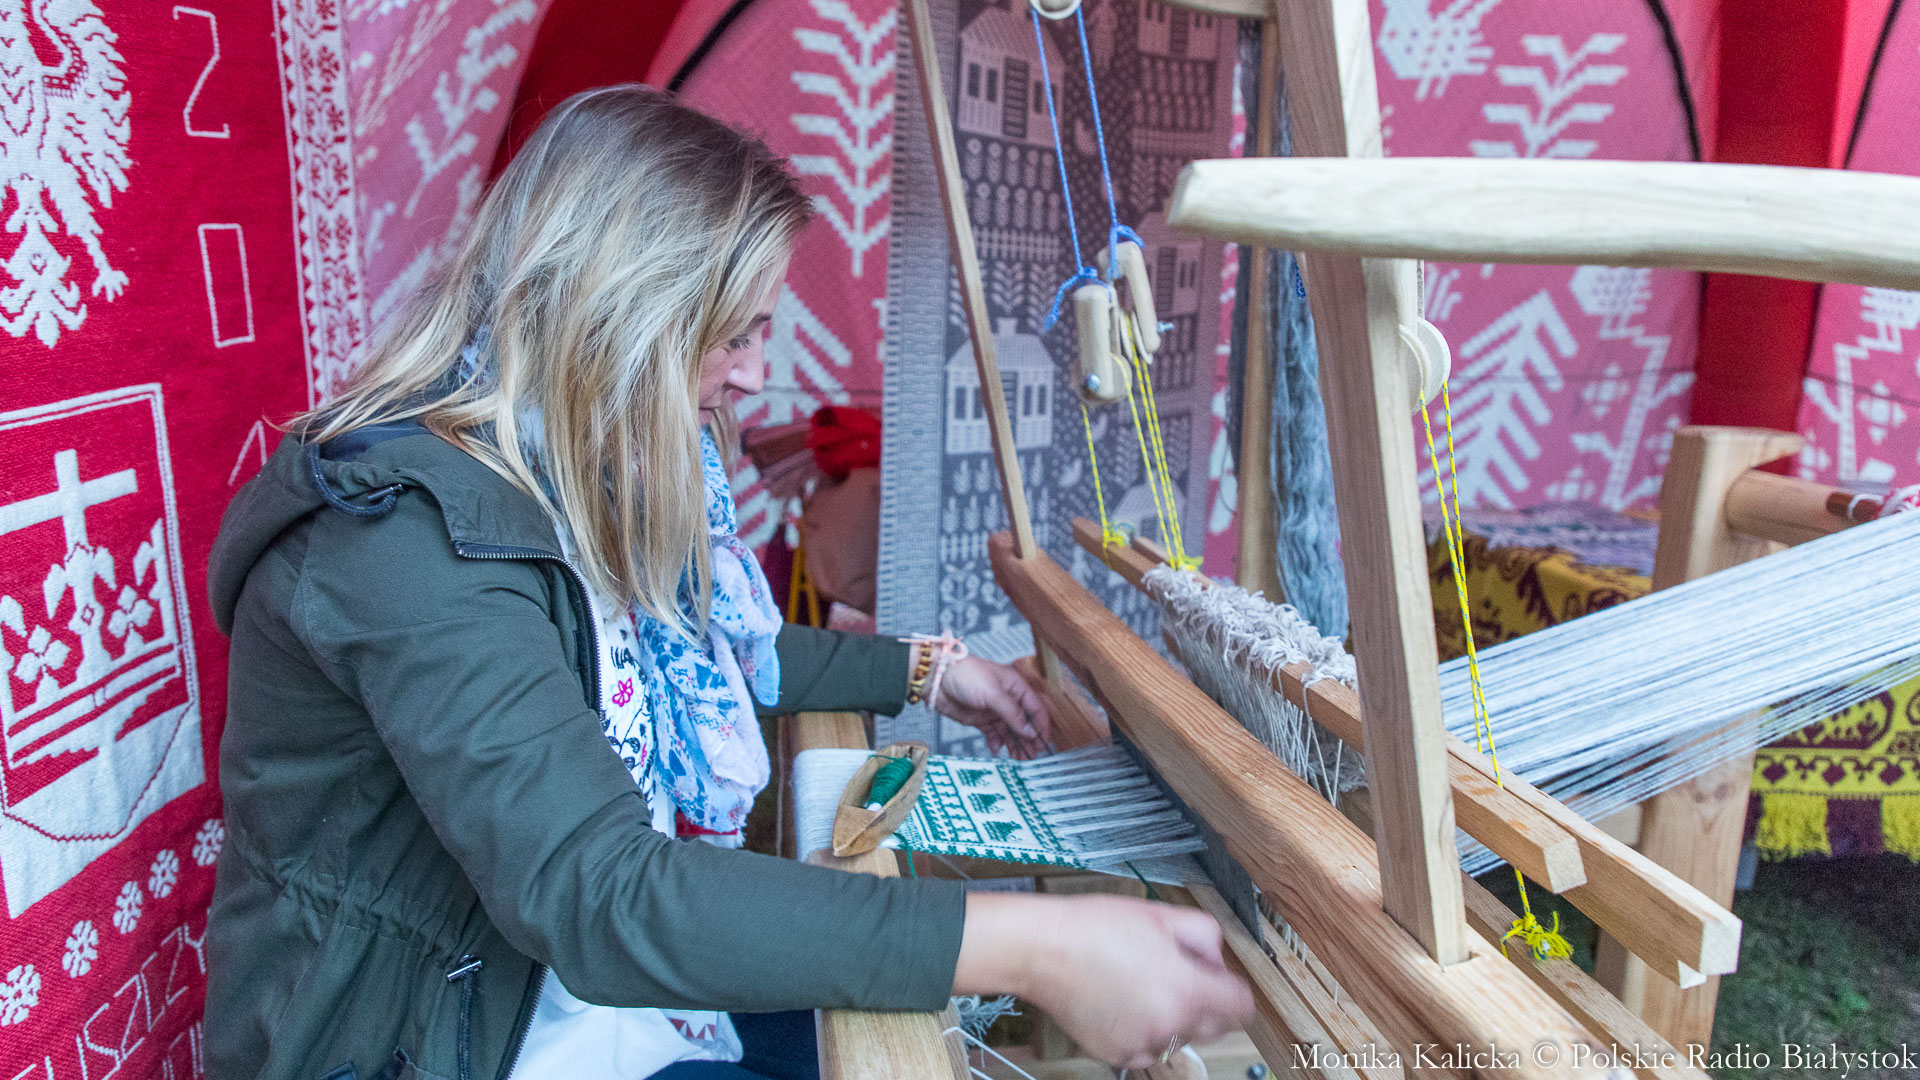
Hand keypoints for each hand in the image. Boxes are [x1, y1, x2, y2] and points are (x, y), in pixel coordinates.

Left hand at [930, 654, 1050, 757]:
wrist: (937, 679)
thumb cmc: (965, 674)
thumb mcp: (993, 693)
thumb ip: (1013, 714)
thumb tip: (1029, 731)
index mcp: (1015, 686)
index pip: (1035, 708)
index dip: (1040, 727)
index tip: (1042, 744)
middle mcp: (1007, 698)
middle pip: (1024, 723)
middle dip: (1028, 740)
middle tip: (1030, 756)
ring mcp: (994, 710)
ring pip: (1010, 731)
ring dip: (1014, 745)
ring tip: (1016, 758)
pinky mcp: (981, 719)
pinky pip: (994, 734)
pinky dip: (996, 742)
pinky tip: (996, 748)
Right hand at [953, 892, 1253, 1068]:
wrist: (1043, 948)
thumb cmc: (1096, 927)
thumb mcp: (1163, 914)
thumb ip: (1206, 936)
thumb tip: (1215, 961)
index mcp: (1188, 990)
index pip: (1242, 1008)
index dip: (1233, 989)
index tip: (1221, 981)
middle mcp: (1169, 1025)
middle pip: (1215, 1027)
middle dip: (1205, 1002)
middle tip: (1176, 972)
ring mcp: (1142, 1044)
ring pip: (1179, 1039)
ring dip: (1172, 1018)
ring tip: (1141, 986)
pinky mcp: (1117, 1054)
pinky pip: (1146, 1049)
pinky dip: (1142, 1032)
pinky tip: (1123, 1002)